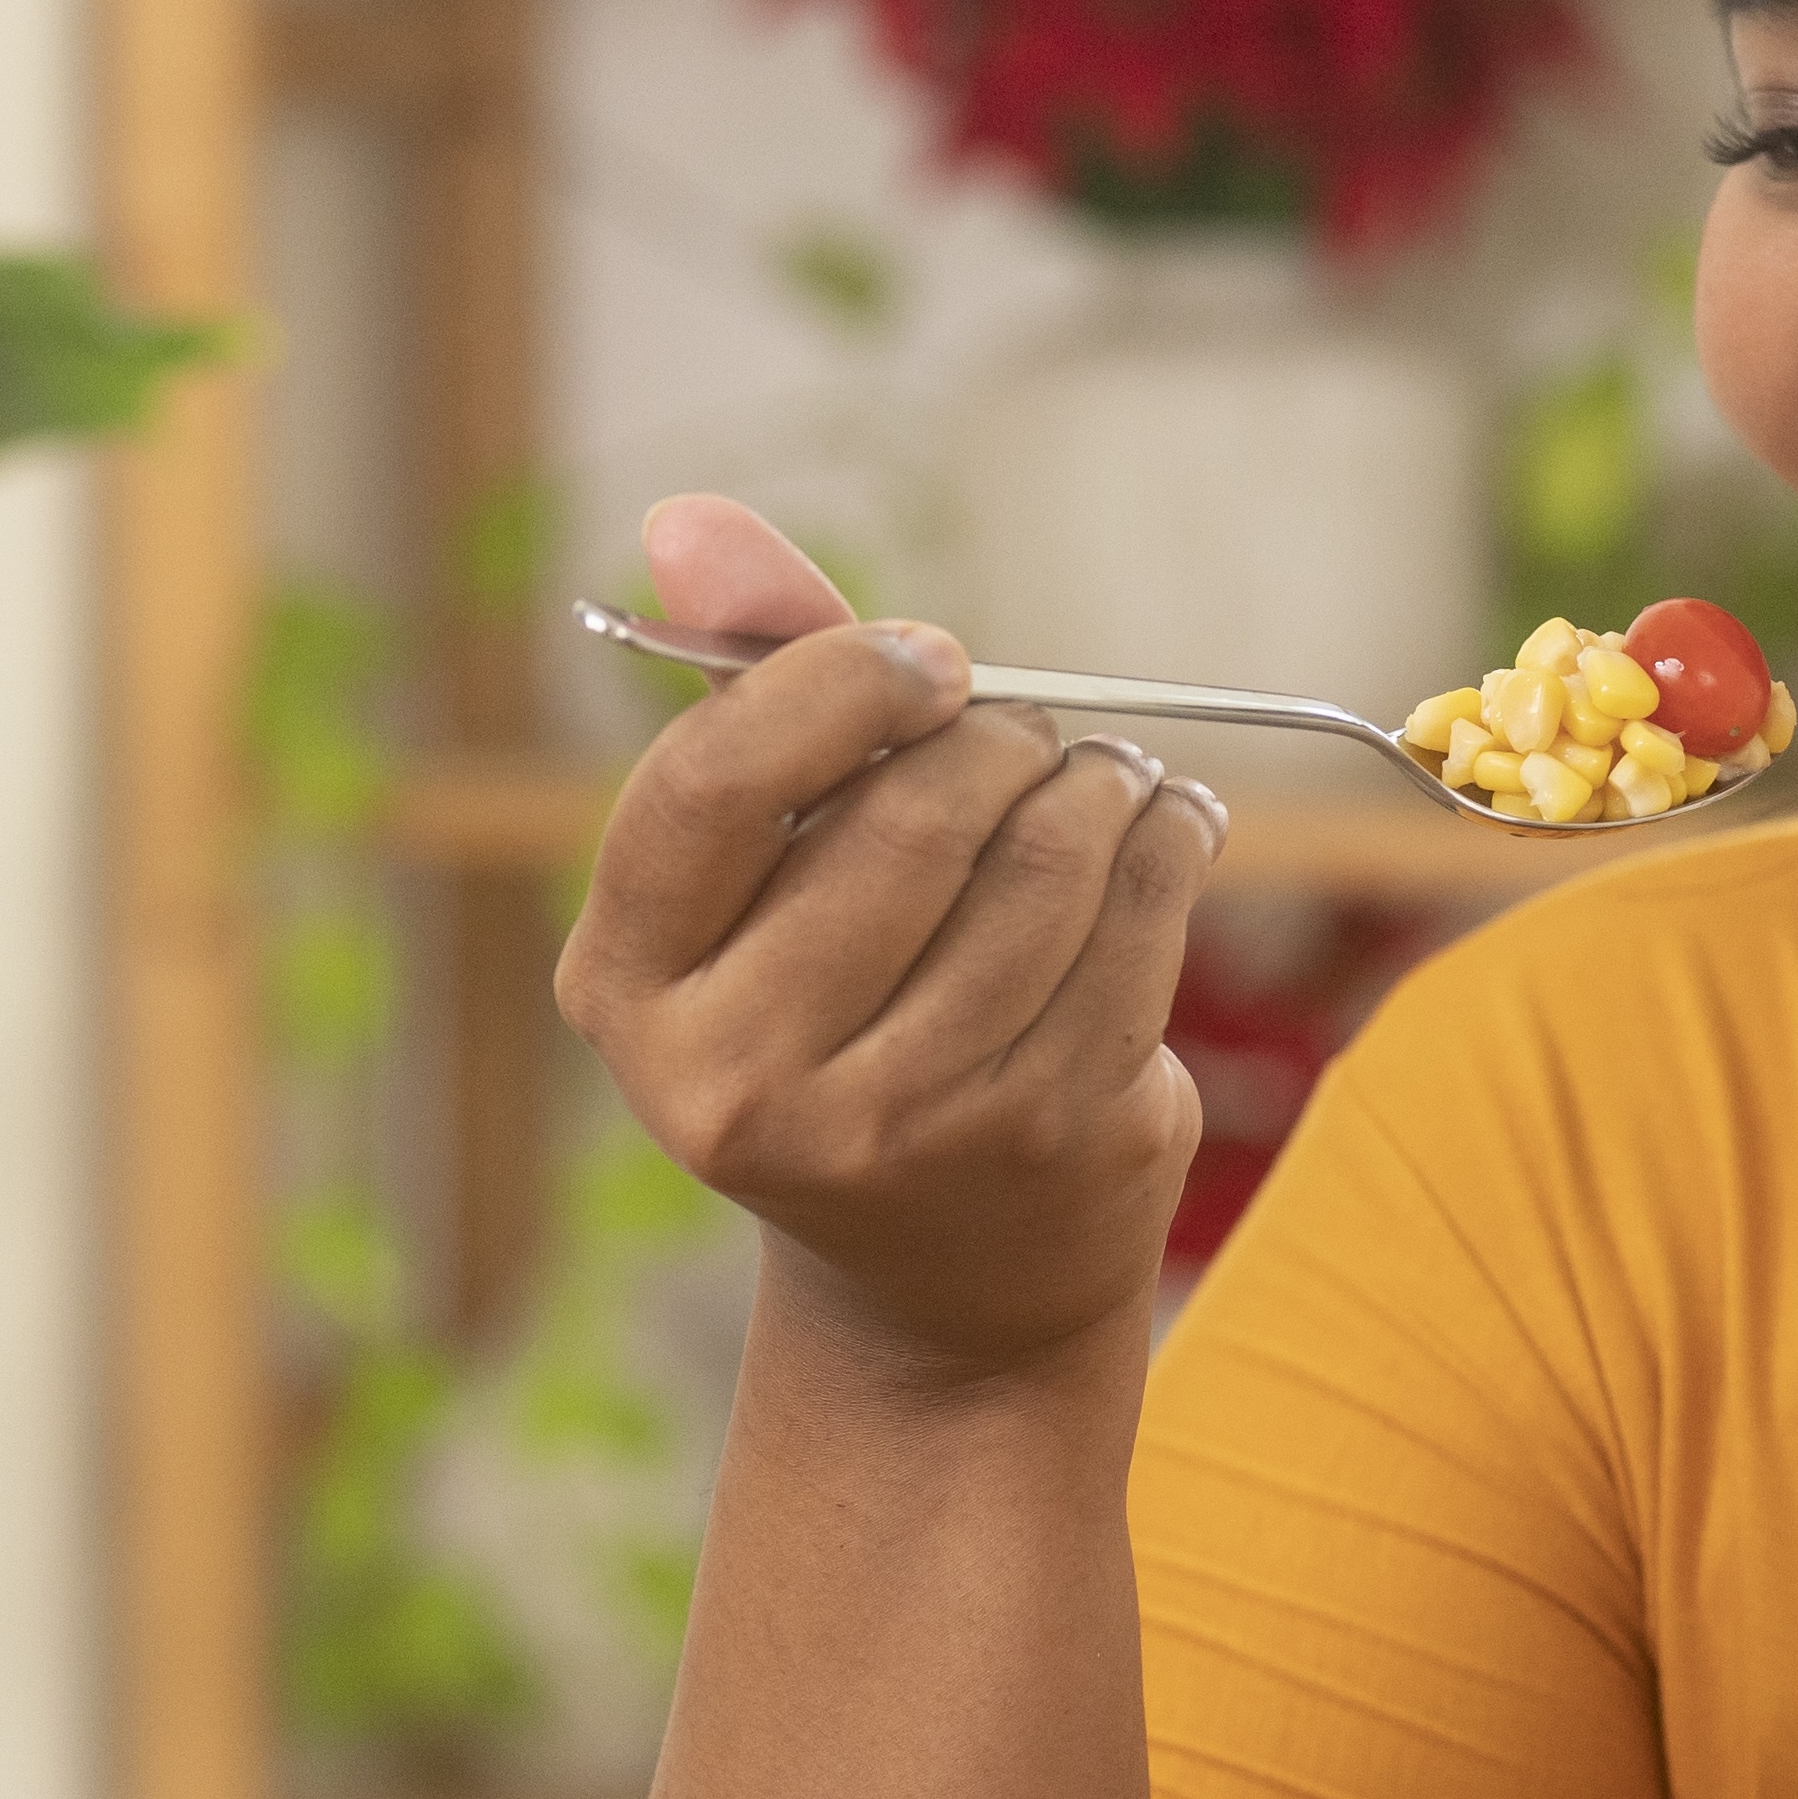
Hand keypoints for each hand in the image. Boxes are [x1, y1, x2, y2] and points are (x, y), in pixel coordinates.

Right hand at [556, 491, 1229, 1380]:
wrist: (940, 1281)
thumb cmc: (842, 1013)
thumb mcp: (765, 870)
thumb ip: (744, 688)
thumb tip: (690, 517)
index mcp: (628, 986)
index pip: (713, 783)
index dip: (835, 684)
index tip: (927, 660)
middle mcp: (737, 1077)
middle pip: (908, 818)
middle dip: (998, 739)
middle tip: (1032, 731)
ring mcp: (894, 1125)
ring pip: (1041, 867)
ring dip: (1100, 785)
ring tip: (1106, 778)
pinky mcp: (1039, 1138)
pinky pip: (1134, 932)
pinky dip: (1169, 846)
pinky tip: (1168, 827)